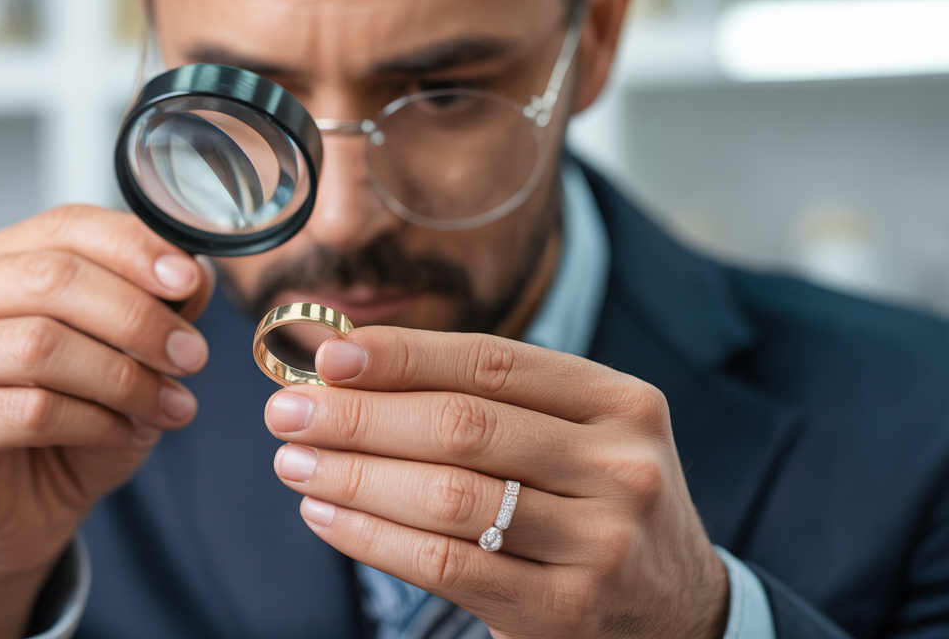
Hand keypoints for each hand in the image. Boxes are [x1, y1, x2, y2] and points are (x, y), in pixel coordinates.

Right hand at [0, 205, 213, 638]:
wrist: (16, 517)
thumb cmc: (61, 428)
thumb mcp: (121, 357)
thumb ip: (152, 308)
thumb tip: (194, 275)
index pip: (62, 225)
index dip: (132, 247)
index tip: (189, 281)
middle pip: (52, 279)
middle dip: (137, 318)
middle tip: (192, 356)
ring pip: (41, 345)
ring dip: (124, 378)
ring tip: (170, 406)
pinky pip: (28, 410)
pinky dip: (95, 421)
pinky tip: (126, 434)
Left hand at [264, 327, 727, 638]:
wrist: (676, 609)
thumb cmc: (598, 501)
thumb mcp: (578, 434)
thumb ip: (487, 397)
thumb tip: (350, 360)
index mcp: (620, 402)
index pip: (491, 361)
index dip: (401, 353)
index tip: (327, 354)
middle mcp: (617, 467)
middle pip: (462, 426)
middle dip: (361, 415)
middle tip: (287, 411)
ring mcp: (596, 543)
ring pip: (447, 497)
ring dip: (353, 476)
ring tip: (294, 462)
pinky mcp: (561, 609)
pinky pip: (444, 565)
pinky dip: (371, 538)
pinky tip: (325, 516)